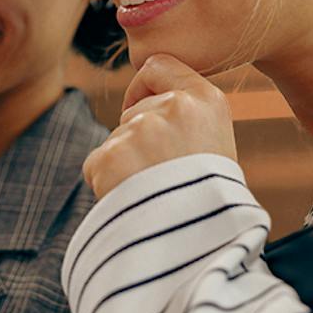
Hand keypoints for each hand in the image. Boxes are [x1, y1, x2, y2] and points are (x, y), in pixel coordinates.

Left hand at [83, 54, 236, 197]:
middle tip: (162, 177)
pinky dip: (107, 184)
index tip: (145, 111)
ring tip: (152, 195)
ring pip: (115, 141)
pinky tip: (133, 201)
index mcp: (207, 100)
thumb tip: (140, 105)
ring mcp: (141, 130)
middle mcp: (175, 107)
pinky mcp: (111, 156)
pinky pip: (97, 163)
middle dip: (137, 140)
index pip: (158, 65)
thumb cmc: (211, 202)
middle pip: (133, 111)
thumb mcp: (214, 146)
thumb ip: (184, 118)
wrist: (201, 247)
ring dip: (124, 166)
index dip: (144, 87)